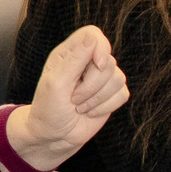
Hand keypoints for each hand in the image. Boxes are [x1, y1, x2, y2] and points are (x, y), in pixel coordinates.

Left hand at [8, 26, 129, 167]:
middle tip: (73, 98)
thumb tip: (92, 37)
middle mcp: (86, 63)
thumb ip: (75, 60)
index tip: (96, 65)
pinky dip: (106, 107)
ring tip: (79, 106)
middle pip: (109, 61)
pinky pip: (123, 94)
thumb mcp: (56, 83)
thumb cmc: (48, 109)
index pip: (92, 35)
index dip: (100, 47)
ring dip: (97, 99)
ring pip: (118, 78)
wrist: (53, 137)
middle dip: (92, 85)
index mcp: (69, 54)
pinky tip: (90, 112)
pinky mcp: (110, 95)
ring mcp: (100, 79)